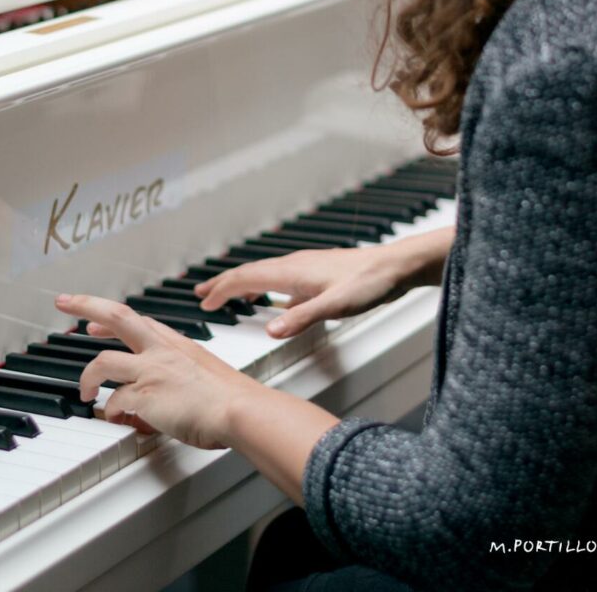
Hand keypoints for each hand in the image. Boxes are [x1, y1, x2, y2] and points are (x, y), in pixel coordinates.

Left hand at [54, 294, 259, 449]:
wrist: (239, 409)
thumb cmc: (231, 399)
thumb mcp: (205, 377)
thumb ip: (180, 381)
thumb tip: (165, 399)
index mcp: (177, 345)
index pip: (138, 323)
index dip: (112, 320)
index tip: (96, 322)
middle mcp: (161, 351)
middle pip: (117, 316)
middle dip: (86, 305)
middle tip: (65, 301)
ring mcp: (151, 370)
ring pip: (103, 361)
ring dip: (88, 377)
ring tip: (85, 391)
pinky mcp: (144, 394)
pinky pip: (113, 402)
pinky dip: (111, 413)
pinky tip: (118, 420)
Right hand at [196, 229, 453, 338]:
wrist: (396, 266)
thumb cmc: (369, 282)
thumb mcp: (335, 306)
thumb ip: (301, 318)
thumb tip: (270, 331)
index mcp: (292, 271)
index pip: (247, 278)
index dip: (222, 290)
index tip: (204, 303)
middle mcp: (295, 265)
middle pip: (250, 272)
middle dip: (224, 283)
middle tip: (201, 293)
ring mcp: (306, 269)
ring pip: (265, 275)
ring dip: (243, 284)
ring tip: (228, 292)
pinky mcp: (318, 276)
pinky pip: (282, 281)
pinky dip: (267, 288)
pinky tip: (275, 301)